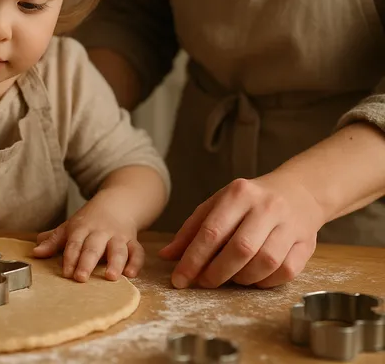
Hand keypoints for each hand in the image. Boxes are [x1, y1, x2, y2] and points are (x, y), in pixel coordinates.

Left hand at [32, 188, 143, 281]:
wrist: (118, 202)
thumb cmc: (90, 219)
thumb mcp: (70, 226)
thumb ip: (54, 240)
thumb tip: (36, 252)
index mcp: (82, 228)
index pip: (74, 243)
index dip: (69, 258)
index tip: (66, 273)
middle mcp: (100, 232)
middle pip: (93, 247)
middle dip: (87, 262)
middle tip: (81, 278)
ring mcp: (118, 236)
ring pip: (117, 249)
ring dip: (115, 262)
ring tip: (111, 277)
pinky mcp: (132, 240)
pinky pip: (137, 251)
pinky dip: (136, 262)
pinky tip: (131, 273)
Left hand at [159, 175, 324, 288]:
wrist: (299, 191)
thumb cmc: (249, 201)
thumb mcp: (218, 205)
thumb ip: (192, 229)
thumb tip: (166, 255)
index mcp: (238, 194)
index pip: (211, 231)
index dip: (193, 260)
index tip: (179, 279)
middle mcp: (266, 207)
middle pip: (240, 249)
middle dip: (217, 272)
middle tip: (204, 283)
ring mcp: (290, 224)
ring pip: (265, 262)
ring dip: (242, 278)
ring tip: (230, 277)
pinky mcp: (307, 243)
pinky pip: (285, 271)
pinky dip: (265, 281)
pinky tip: (253, 278)